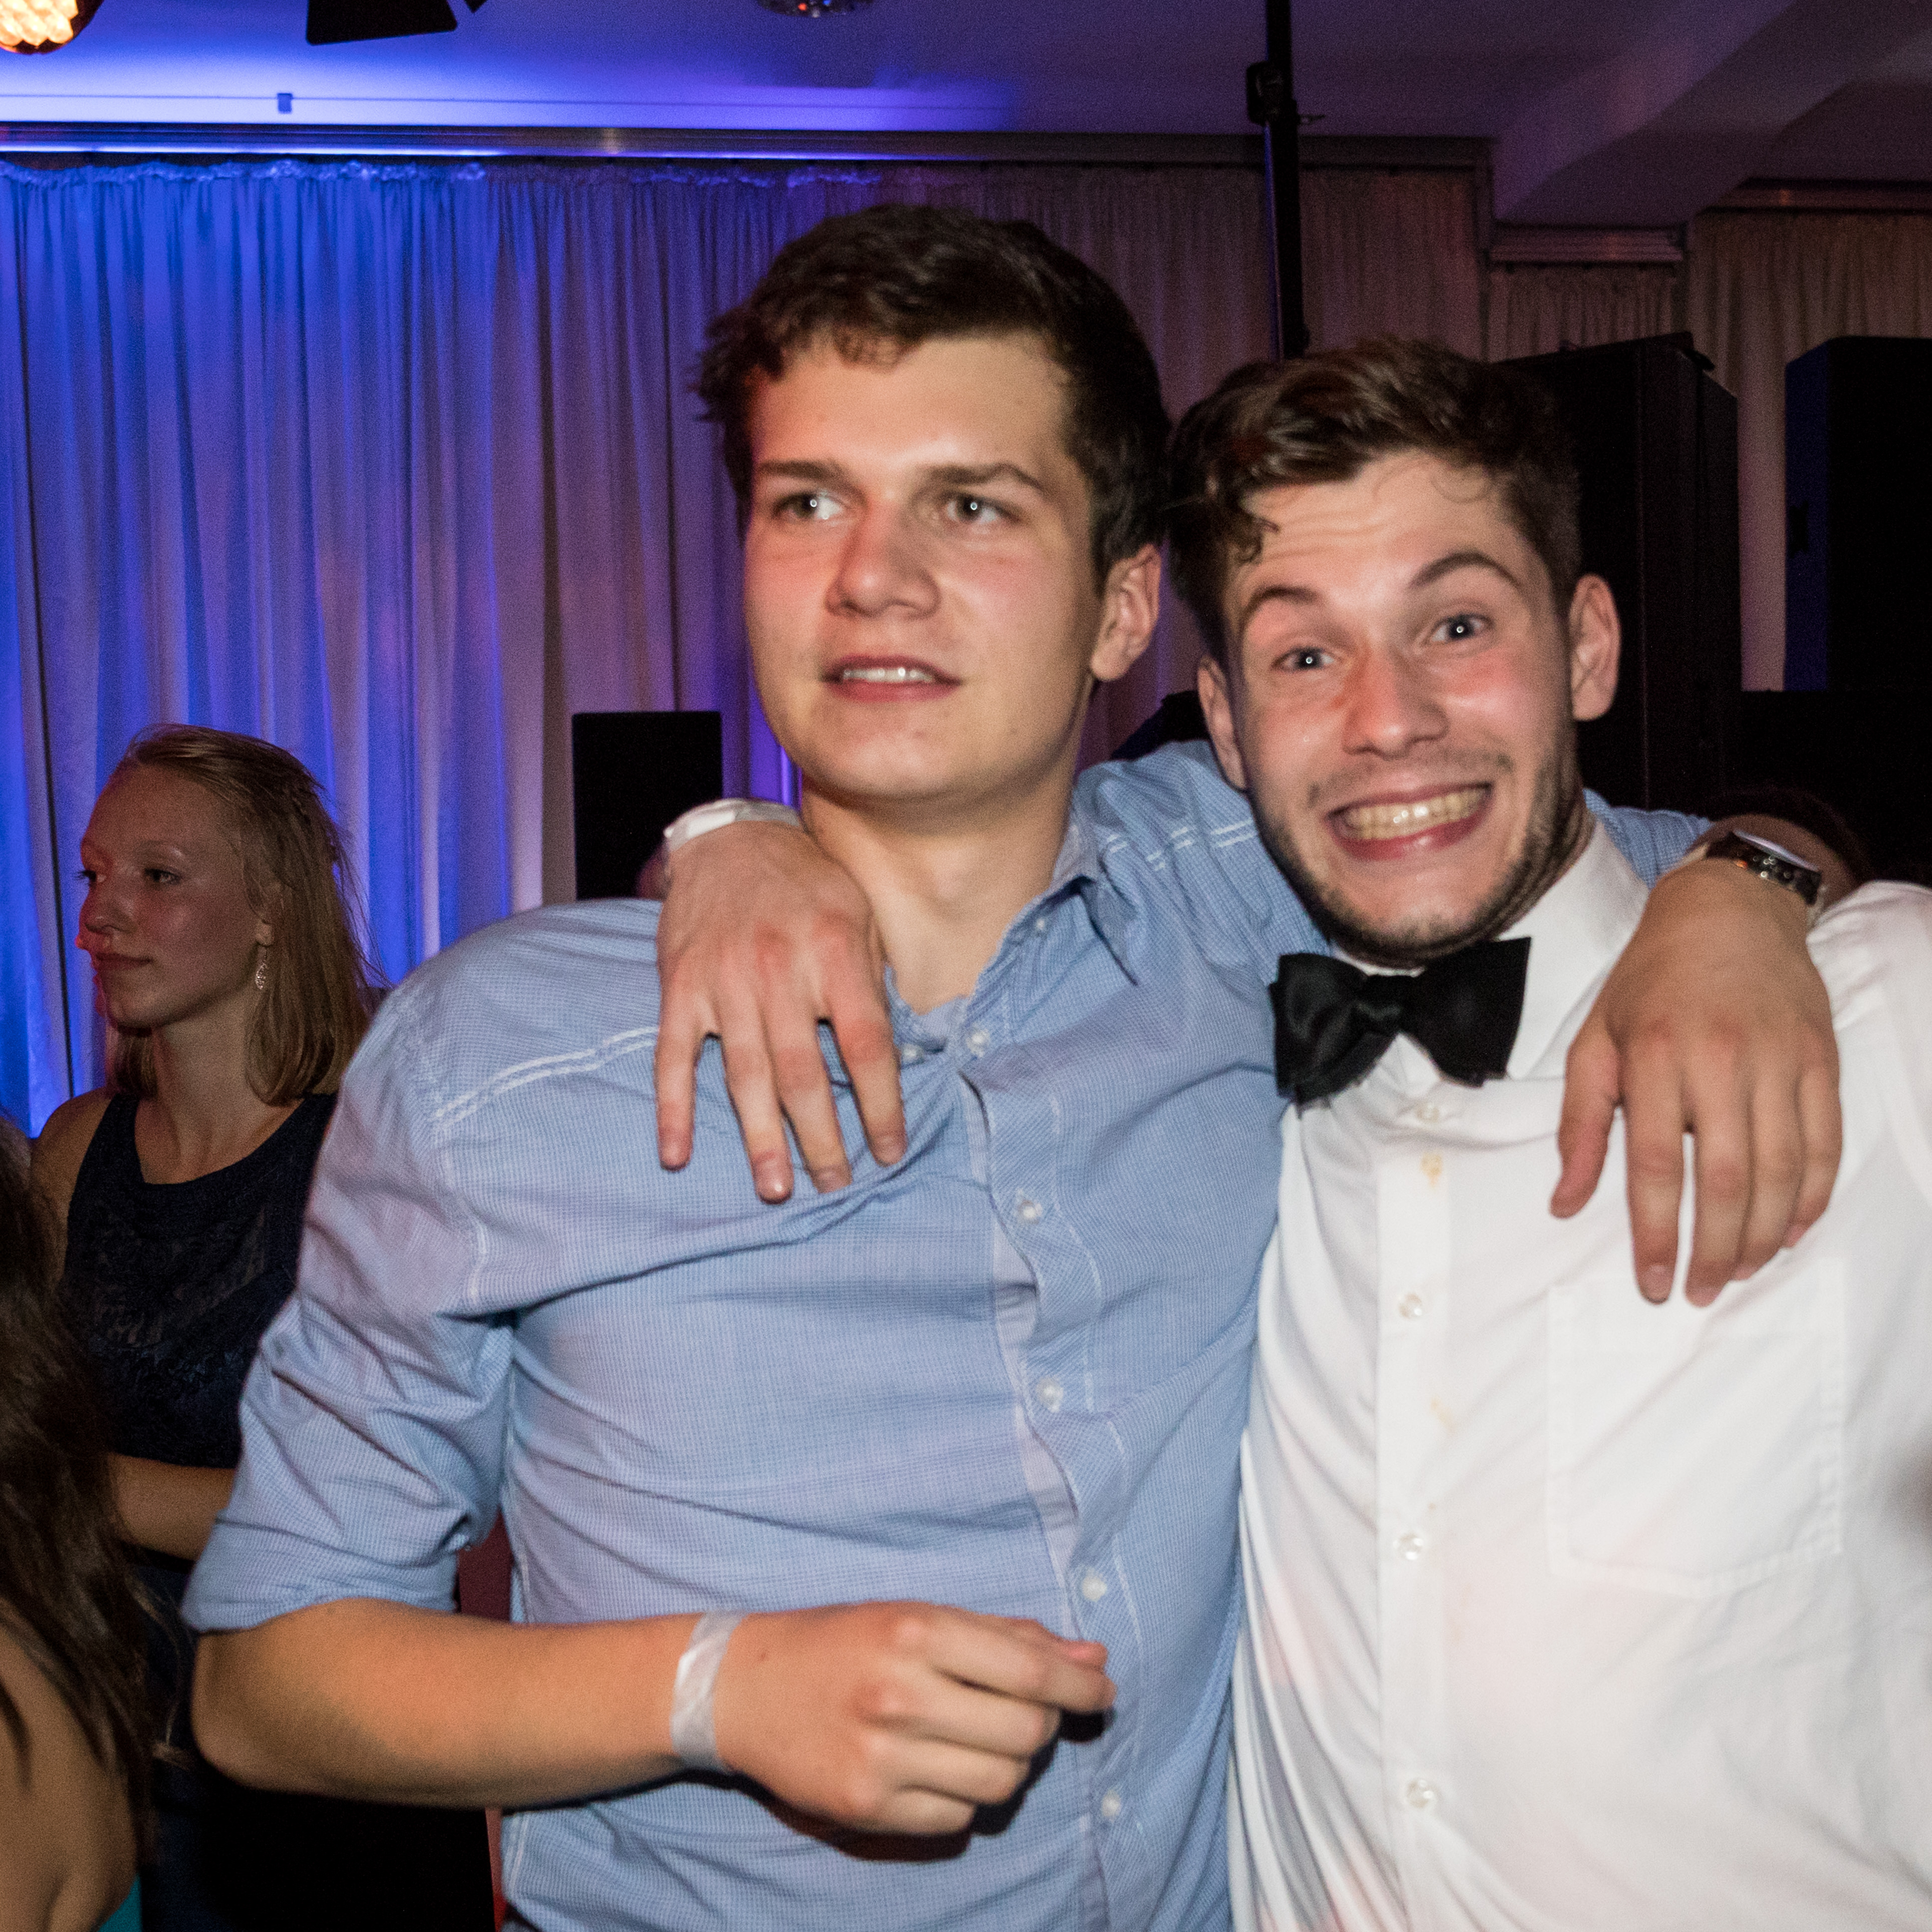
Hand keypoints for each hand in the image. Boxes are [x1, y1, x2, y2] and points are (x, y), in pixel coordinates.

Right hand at [653, 823, 905, 1200]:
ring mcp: (724, 981)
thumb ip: (872, 983)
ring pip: (744, 1076)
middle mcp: (779, 970)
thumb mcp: (860, 915)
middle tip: (835, 1185)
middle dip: (821, 1139)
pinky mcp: (680, 987)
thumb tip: (891, 1058)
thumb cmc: (807, 884)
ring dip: (760, 1138)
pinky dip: (673, 1108)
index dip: (881, 1105)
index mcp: (834, 953)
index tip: (889, 1150)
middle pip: (804, 1074)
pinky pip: (673, 1057)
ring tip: (775, 1188)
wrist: (730, 838)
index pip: (867, 1045)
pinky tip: (676, 1153)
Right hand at [711, 1603, 1111, 1835]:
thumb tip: (1093, 1659)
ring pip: (1000, 1783)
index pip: (1030, 1670)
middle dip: (1044, 1723)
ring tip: (983, 1738)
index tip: (1103, 1690)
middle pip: (1025, 1733)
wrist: (744, 1688)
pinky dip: (966, 1797)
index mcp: (915, 1633)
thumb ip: (1009, 1637)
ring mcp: (880, 1759)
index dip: (1080, 1685)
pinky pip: (957, 1820)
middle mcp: (899, 1696)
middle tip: (1028, 1710)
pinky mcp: (865, 1809)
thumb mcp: (919, 1615)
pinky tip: (940, 1767)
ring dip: (1010, 1764)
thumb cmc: (843, 1641)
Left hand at [1554, 857, 1839, 1303]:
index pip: (1655, 1164)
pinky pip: (1824, 1143)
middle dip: (1713, 1248)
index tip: (1654, 1282)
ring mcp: (1779, 1059)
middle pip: (1725, 1177)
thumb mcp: (1594, 1041)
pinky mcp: (1821, 1059)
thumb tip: (1564, 1204)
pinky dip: (1811, 1196)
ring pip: (1781, 1169)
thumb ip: (1580, 1124)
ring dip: (1761, 1234)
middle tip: (1699, 1291)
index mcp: (1656, 1056)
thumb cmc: (1648, 982)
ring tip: (1737, 1271)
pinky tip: (1788, 1231)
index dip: (1655, 1233)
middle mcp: (1720, 1059)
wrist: (1726, 912)